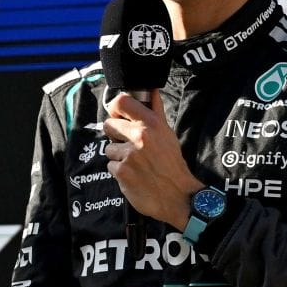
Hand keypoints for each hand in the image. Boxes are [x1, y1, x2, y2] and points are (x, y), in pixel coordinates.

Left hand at [102, 91, 202, 224]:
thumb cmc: (172, 164)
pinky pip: (111, 166)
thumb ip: (155, 111)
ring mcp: (129, 155)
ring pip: (109, 148)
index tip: (118, 116)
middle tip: (128, 145)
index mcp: (151, 124)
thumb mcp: (167, 133)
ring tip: (135, 164)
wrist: (178, 195)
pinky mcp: (122, 172)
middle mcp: (139, 136)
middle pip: (109, 125)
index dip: (115, 109)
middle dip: (115, 135)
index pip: (121, 102)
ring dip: (118, 156)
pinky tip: (134, 175)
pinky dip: (120, 172)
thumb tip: (151, 90)